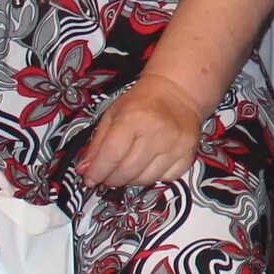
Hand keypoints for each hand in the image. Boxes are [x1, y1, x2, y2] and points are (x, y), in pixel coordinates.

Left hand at [76, 77, 205, 187]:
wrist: (176, 93)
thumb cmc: (141, 103)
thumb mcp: (112, 115)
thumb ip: (97, 144)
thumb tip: (85, 171)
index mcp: (134, 118)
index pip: (111, 155)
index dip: (97, 172)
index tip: (90, 178)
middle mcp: (157, 133)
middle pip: (127, 171)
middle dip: (111, 179)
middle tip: (107, 176)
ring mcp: (175, 145)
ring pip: (145, 179)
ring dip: (131, 180)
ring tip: (126, 170)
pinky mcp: (188, 154)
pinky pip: (166, 178)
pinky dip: (153, 177)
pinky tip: (147, 166)